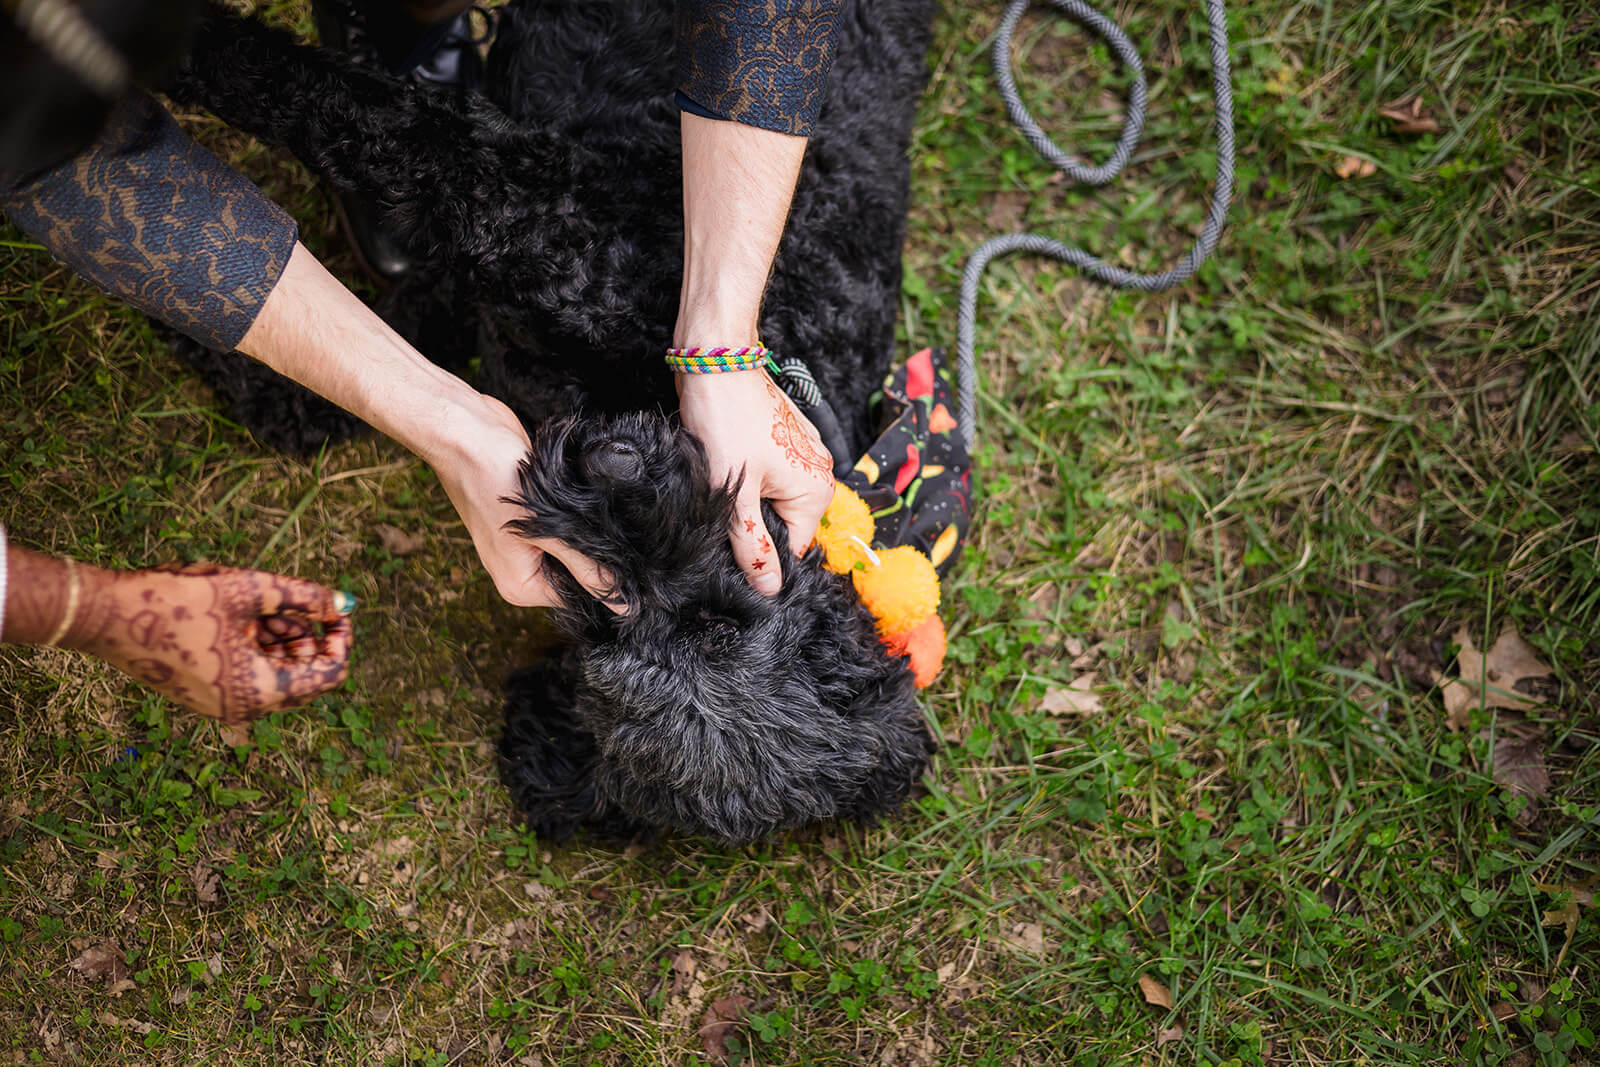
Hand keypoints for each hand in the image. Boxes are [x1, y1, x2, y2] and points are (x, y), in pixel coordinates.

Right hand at [66, 563, 352, 723]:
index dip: (340, 640)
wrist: (106, 614)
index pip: (328, 675)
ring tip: (263, 603)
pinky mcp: (203, 692)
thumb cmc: (178, 600)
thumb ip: (304, 597)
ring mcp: (220, 704)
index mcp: (258, 692)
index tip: (337, 610)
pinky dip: (255, 645)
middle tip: (295, 604)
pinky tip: (242, 615)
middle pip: (303, 677)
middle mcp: (241, 709)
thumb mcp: (250, 590)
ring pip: (275, 673)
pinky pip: (247, 674)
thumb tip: (344, 601)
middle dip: (308, 638)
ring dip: (280, 638)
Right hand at [426, 392, 623, 610]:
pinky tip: (584, 502)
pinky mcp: (528, 520)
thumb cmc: (495, 477)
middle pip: (574, 576)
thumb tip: (624, 606)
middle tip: (627, 538)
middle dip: (596, 557)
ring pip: (570, 550)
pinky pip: (562, 530)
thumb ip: (586, 567)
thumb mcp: (547, 528)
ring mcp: (522, 546)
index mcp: (519, 586)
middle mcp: (519, 572)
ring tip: (604, 516)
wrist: (466, 431)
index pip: (576, 598)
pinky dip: (574, 518)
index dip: (607, 584)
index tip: (637, 569)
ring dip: (585, 534)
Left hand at [676, 369, 834, 593]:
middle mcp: (820, 473)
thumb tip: (771, 589)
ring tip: (723, 479)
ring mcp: (805, 453)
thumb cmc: (725, 421)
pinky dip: (748, 477)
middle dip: (752, 524)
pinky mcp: (786, 439)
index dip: (759, 553)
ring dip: (747, 499)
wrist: (717, 359)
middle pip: (784, 524)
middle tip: (720, 506)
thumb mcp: (734, 492)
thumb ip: (752, 545)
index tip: (729, 541)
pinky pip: (770, 476)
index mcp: (817, 492)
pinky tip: (727, 462)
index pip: (793, 549)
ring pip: (773, 500)